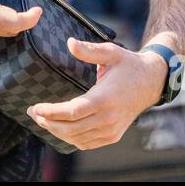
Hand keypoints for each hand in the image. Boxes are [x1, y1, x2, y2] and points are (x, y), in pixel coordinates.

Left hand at [27, 40, 167, 150]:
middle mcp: (108, 118)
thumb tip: (69, 42)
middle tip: (32, 113)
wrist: (151, 82)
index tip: (35, 108)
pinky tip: (59, 129)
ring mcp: (111, 130)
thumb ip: (89, 49)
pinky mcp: (113, 135)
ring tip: (41, 119)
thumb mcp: (111, 52)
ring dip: (56, 131)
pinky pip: (86, 143)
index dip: (51, 112)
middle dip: (48, 122)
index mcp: (105, 98)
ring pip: (77, 138)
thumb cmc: (129, 65)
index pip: (73, 111)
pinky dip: (70, 139)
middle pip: (71, 128)